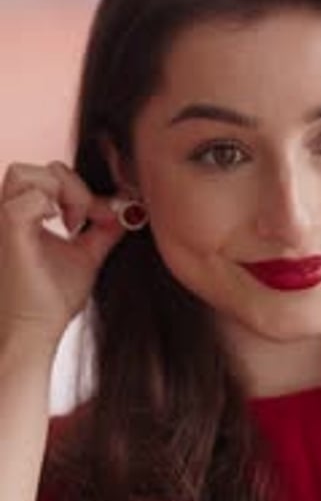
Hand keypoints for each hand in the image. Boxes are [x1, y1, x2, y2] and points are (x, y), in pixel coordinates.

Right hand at [0, 160, 125, 348]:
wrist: (34, 331)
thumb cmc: (50, 300)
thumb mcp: (86, 256)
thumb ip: (103, 231)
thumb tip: (128, 210)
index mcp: (25, 215)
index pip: (51, 176)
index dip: (83, 190)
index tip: (106, 217)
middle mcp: (9, 212)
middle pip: (40, 168)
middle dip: (74, 189)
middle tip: (87, 222)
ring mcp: (4, 220)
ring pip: (25, 173)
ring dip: (63, 193)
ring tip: (74, 226)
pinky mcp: (8, 232)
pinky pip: (26, 197)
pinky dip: (49, 205)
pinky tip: (65, 229)